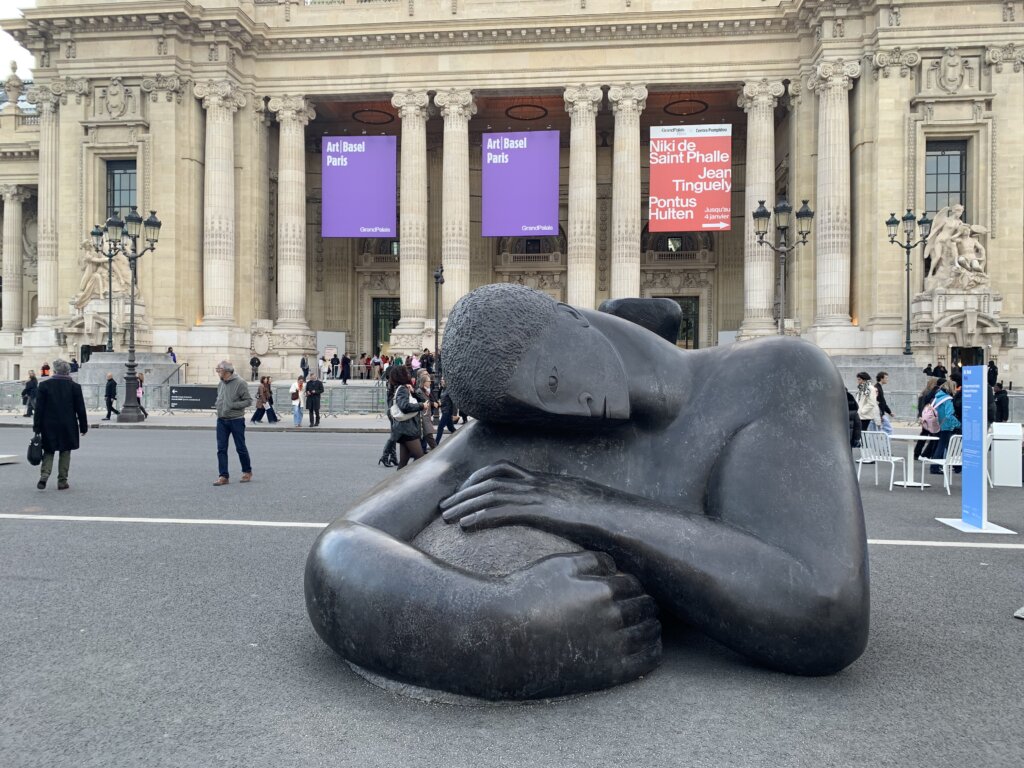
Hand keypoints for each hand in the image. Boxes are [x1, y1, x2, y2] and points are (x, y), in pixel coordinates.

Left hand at [440, 460, 618, 532]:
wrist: (625, 520)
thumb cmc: (609, 520)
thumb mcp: (581, 509)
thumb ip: (565, 511)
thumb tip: (560, 522)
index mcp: (545, 481)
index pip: (503, 470)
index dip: (478, 480)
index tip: (463, 495)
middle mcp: (539, 483)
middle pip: (490, 479)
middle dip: (463, 493)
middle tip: (444, 508)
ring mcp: (540, 496)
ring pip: (491, 494)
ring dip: (465, 505)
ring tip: (447, 518)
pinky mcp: (542, 512)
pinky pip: (504, 512)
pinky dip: (480, 517)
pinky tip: (466, 528)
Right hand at [493, 550, 661, 696]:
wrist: (503, 639)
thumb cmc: (527, 596)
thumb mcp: (557, 565)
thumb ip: (592, 560)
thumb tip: (615, 565)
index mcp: (603, 589)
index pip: (634, 584)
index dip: (632, 585)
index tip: (628, 589)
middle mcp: (613, 617)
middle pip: (645, 607)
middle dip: (645, 604)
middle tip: (643, 605)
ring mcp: (613, 647)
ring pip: (650, 632)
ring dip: (652, 626)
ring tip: (648, 624)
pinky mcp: (609, 673)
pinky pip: (646, 661)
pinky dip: (653, 651)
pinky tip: (650, 646)